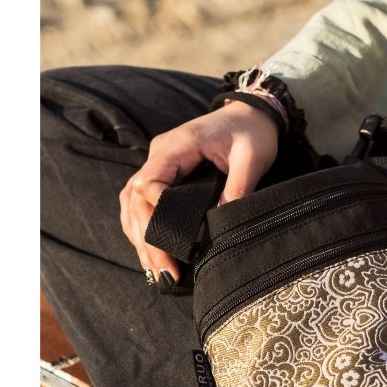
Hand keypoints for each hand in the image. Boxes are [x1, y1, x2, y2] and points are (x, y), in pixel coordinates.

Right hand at [119, 102, 279, 281]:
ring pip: (132, 204)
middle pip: (135, 199)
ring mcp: (159, 165)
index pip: (149, 182)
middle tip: (165, 272)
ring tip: (156, 272)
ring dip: (140, 238)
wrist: (251, 114)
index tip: (174, 239)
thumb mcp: (253, 157)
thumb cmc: (252, 132)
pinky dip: (142, 229)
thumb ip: (239, 186)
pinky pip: (141, 204)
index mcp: (177, 146)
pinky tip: (151, 255)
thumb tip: (222, 220)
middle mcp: (159, 155)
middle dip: (148, 238)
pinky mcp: (164, 175)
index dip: (157, 213)